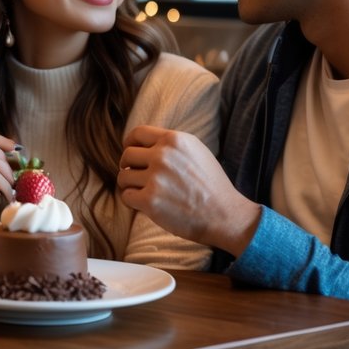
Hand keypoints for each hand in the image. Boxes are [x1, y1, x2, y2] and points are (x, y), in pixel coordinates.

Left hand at [119, 125, 260, 255]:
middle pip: (127, 155)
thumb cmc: (212, 186)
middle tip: (137, 178)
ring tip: (141, 192)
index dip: (130, 143)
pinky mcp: (150, 201)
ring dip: (129, 186)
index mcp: (174, 140)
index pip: (138, 133)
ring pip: (123, 176)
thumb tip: (145, 145)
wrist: (225, 215)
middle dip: (128, 167)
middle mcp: (163, 155)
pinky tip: (143, 204)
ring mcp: (155, 178)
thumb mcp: (196, 151)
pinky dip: (131, 202)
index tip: (131, 154)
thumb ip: (171, 145)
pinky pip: (126, 196)